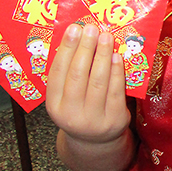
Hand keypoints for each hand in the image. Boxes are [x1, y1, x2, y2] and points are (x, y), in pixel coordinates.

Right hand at [46, 24, 129, 144]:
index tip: (74, 29)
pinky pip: (115, 91)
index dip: (66, 49)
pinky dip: (116, 71)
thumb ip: (69, 74)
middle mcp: (71, 114)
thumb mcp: (67, 97)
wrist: (96, 142)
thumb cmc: (81, 109)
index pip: (57, 73)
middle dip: (85, 48)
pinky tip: (117, 56)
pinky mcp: (114, 120)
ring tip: (106, 37)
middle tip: (91, 28)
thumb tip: (78, 38)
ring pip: (98, 81)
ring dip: (102, 55)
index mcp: (54, 105)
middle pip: (78, 75)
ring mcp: (93, 119)